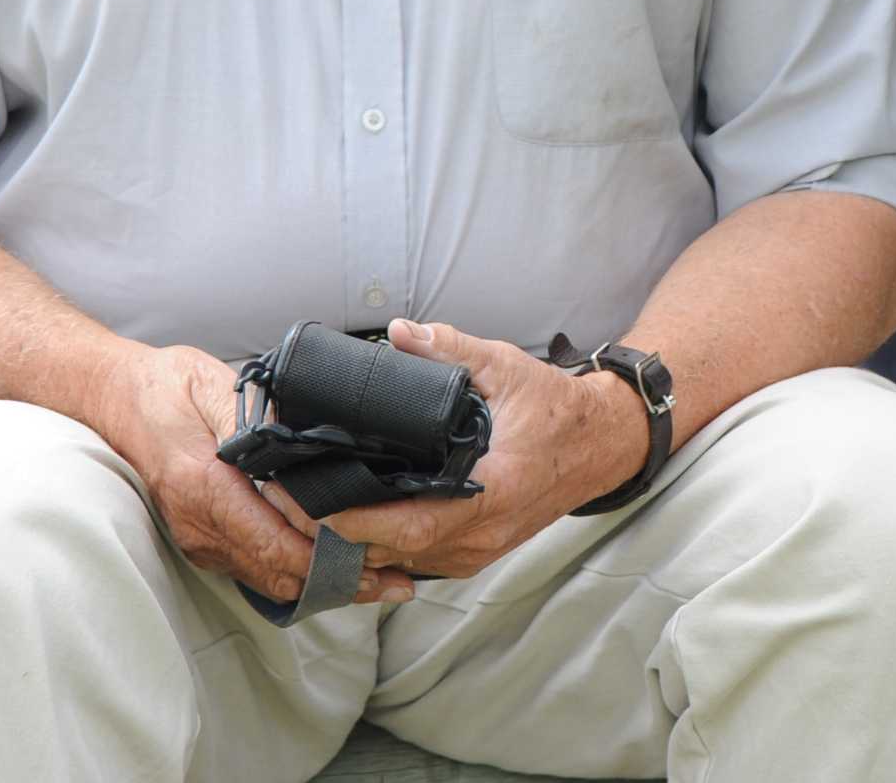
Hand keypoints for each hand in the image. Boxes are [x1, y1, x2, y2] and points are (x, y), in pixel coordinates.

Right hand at [89, 342, 414, 607]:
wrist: (116, 399)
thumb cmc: (168, 388)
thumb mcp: (216, 388)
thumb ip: (258, 423)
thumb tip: (304, 447)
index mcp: (205, 487)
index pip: (274, 541)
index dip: (326, 556)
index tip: (374, 557)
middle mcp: (200, 525)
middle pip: (278, 572)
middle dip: (338, 581)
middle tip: (394, 582)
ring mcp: (199, 538)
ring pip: (268, 579)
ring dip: (324, 584)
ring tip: (380, 583)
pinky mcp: (203, 540)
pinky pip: (254, 569)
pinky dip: (297, 574)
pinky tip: (335, 570)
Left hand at [286, 320, 645, 581]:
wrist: (601, 444)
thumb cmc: (556, 409)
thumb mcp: (507, 368)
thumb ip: (452, 350)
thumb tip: (399, 333)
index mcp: (492, 492)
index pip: (411, 525)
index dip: (358, 523)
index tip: (315, 506)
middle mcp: (484, 534)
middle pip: (395, 553)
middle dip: (341, 536)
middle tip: (294, 506)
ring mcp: (480, 551)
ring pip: (404, 563)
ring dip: (360, 545)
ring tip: (314, 513)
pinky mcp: (477, 553)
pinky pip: (420, 561)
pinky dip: (385, 548)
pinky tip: (357, 522)